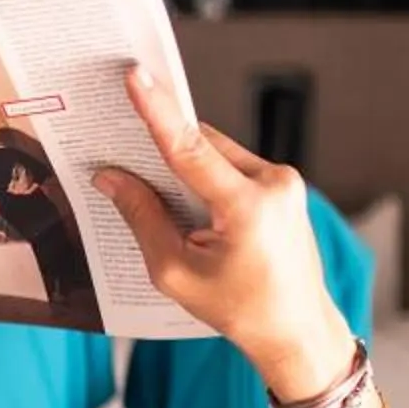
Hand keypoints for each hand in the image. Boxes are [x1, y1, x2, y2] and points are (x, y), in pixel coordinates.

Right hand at [93, 67, 352, 399]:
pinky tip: (192, 209)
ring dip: (185, 170)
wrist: (297, 330)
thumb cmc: (240, 309)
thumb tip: (111, 178)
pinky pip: (233, 168)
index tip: (136, 77)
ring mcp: (285, 182)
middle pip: (201, 146)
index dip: (157, 110)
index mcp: (248, 206)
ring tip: (170, 208)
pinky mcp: (284, 187)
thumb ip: (142, 219)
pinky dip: (206, 179)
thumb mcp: (175, 273)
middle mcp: (274, 183)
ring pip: (217, 155)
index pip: (189, 148)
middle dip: (162, 154)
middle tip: (124, 160)